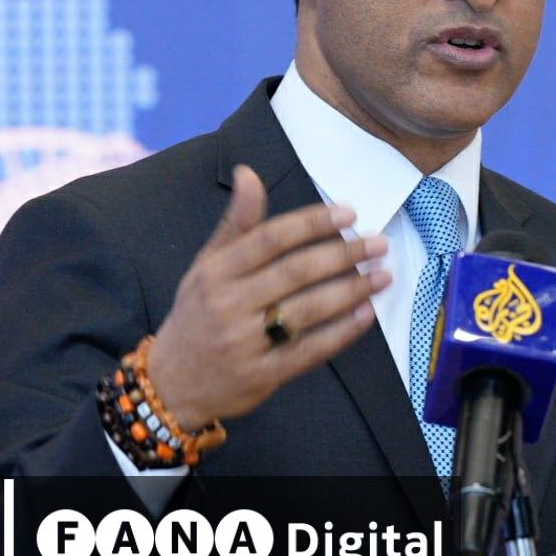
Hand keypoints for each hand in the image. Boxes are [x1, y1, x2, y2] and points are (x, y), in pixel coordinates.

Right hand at [148, 164, 389, 428]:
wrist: (173, 382)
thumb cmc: (197, 314)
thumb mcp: (206, 265)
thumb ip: (237, 223)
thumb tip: (248, 173)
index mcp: (217, 272)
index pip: (270, 239)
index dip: (312, 223)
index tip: (349, 212)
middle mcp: (230, 304)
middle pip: (296, 272)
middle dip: (343, 254)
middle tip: (378, 243)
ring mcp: (246, 343)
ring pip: (308, 310)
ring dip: (352, 291)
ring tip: (383, 275)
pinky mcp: (263, 375)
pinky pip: (310, 350)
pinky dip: (343, 331)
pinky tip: (367, 314)